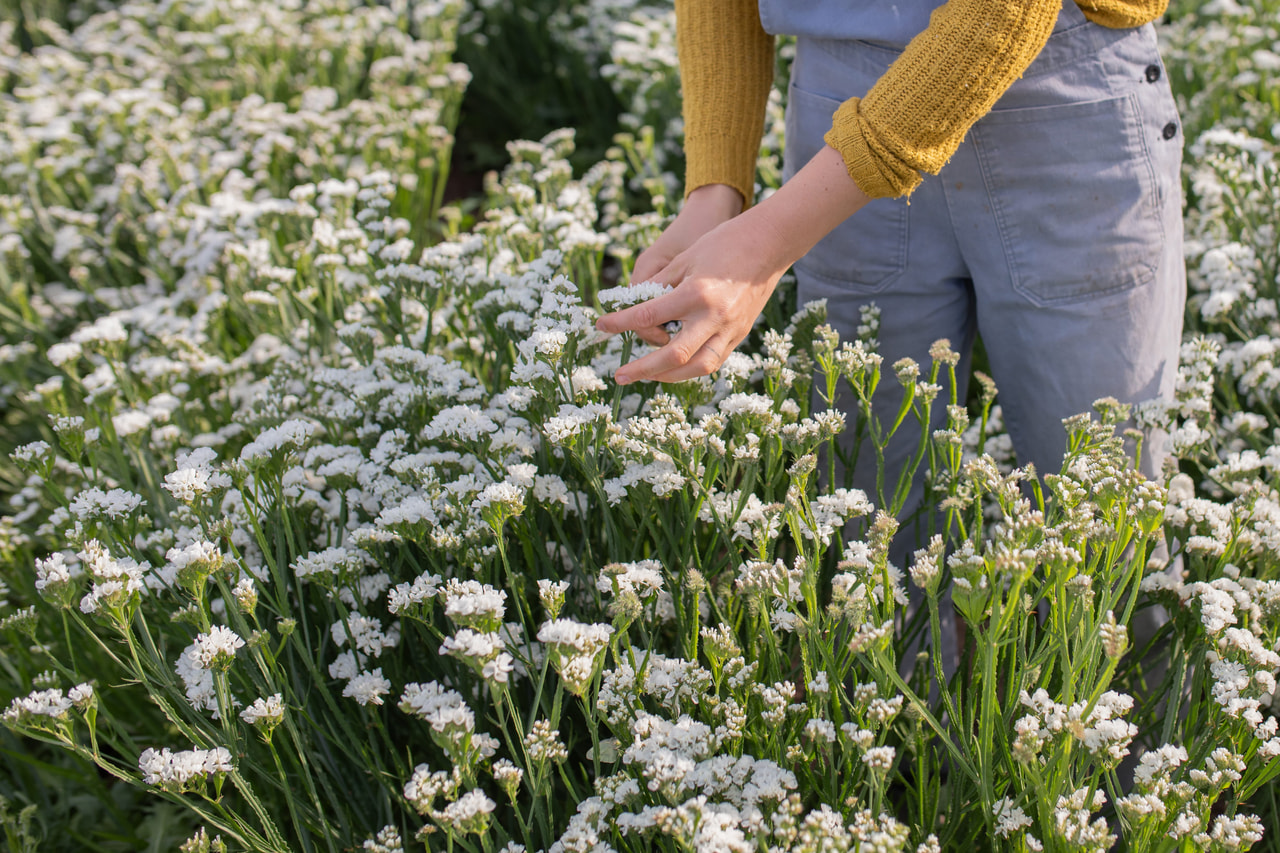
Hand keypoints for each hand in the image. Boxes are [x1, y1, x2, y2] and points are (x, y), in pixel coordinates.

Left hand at [600, 210, 791, 383]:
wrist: (770, 243)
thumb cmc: (725, 242)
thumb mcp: (685, 258)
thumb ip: (659, 285)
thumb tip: (634, 305)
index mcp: (696, 293)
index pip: (649, 316)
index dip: (621, 323)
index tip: (602, 326)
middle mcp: (714, 317)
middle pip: (673, 356)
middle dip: (643, 369)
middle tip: (620, 375)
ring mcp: (730, 329)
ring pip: (696, 368)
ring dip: (668, 376)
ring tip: (646, 375)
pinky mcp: (740, 334)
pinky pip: (712, 361)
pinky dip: (689, 368)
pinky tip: (672, 367)